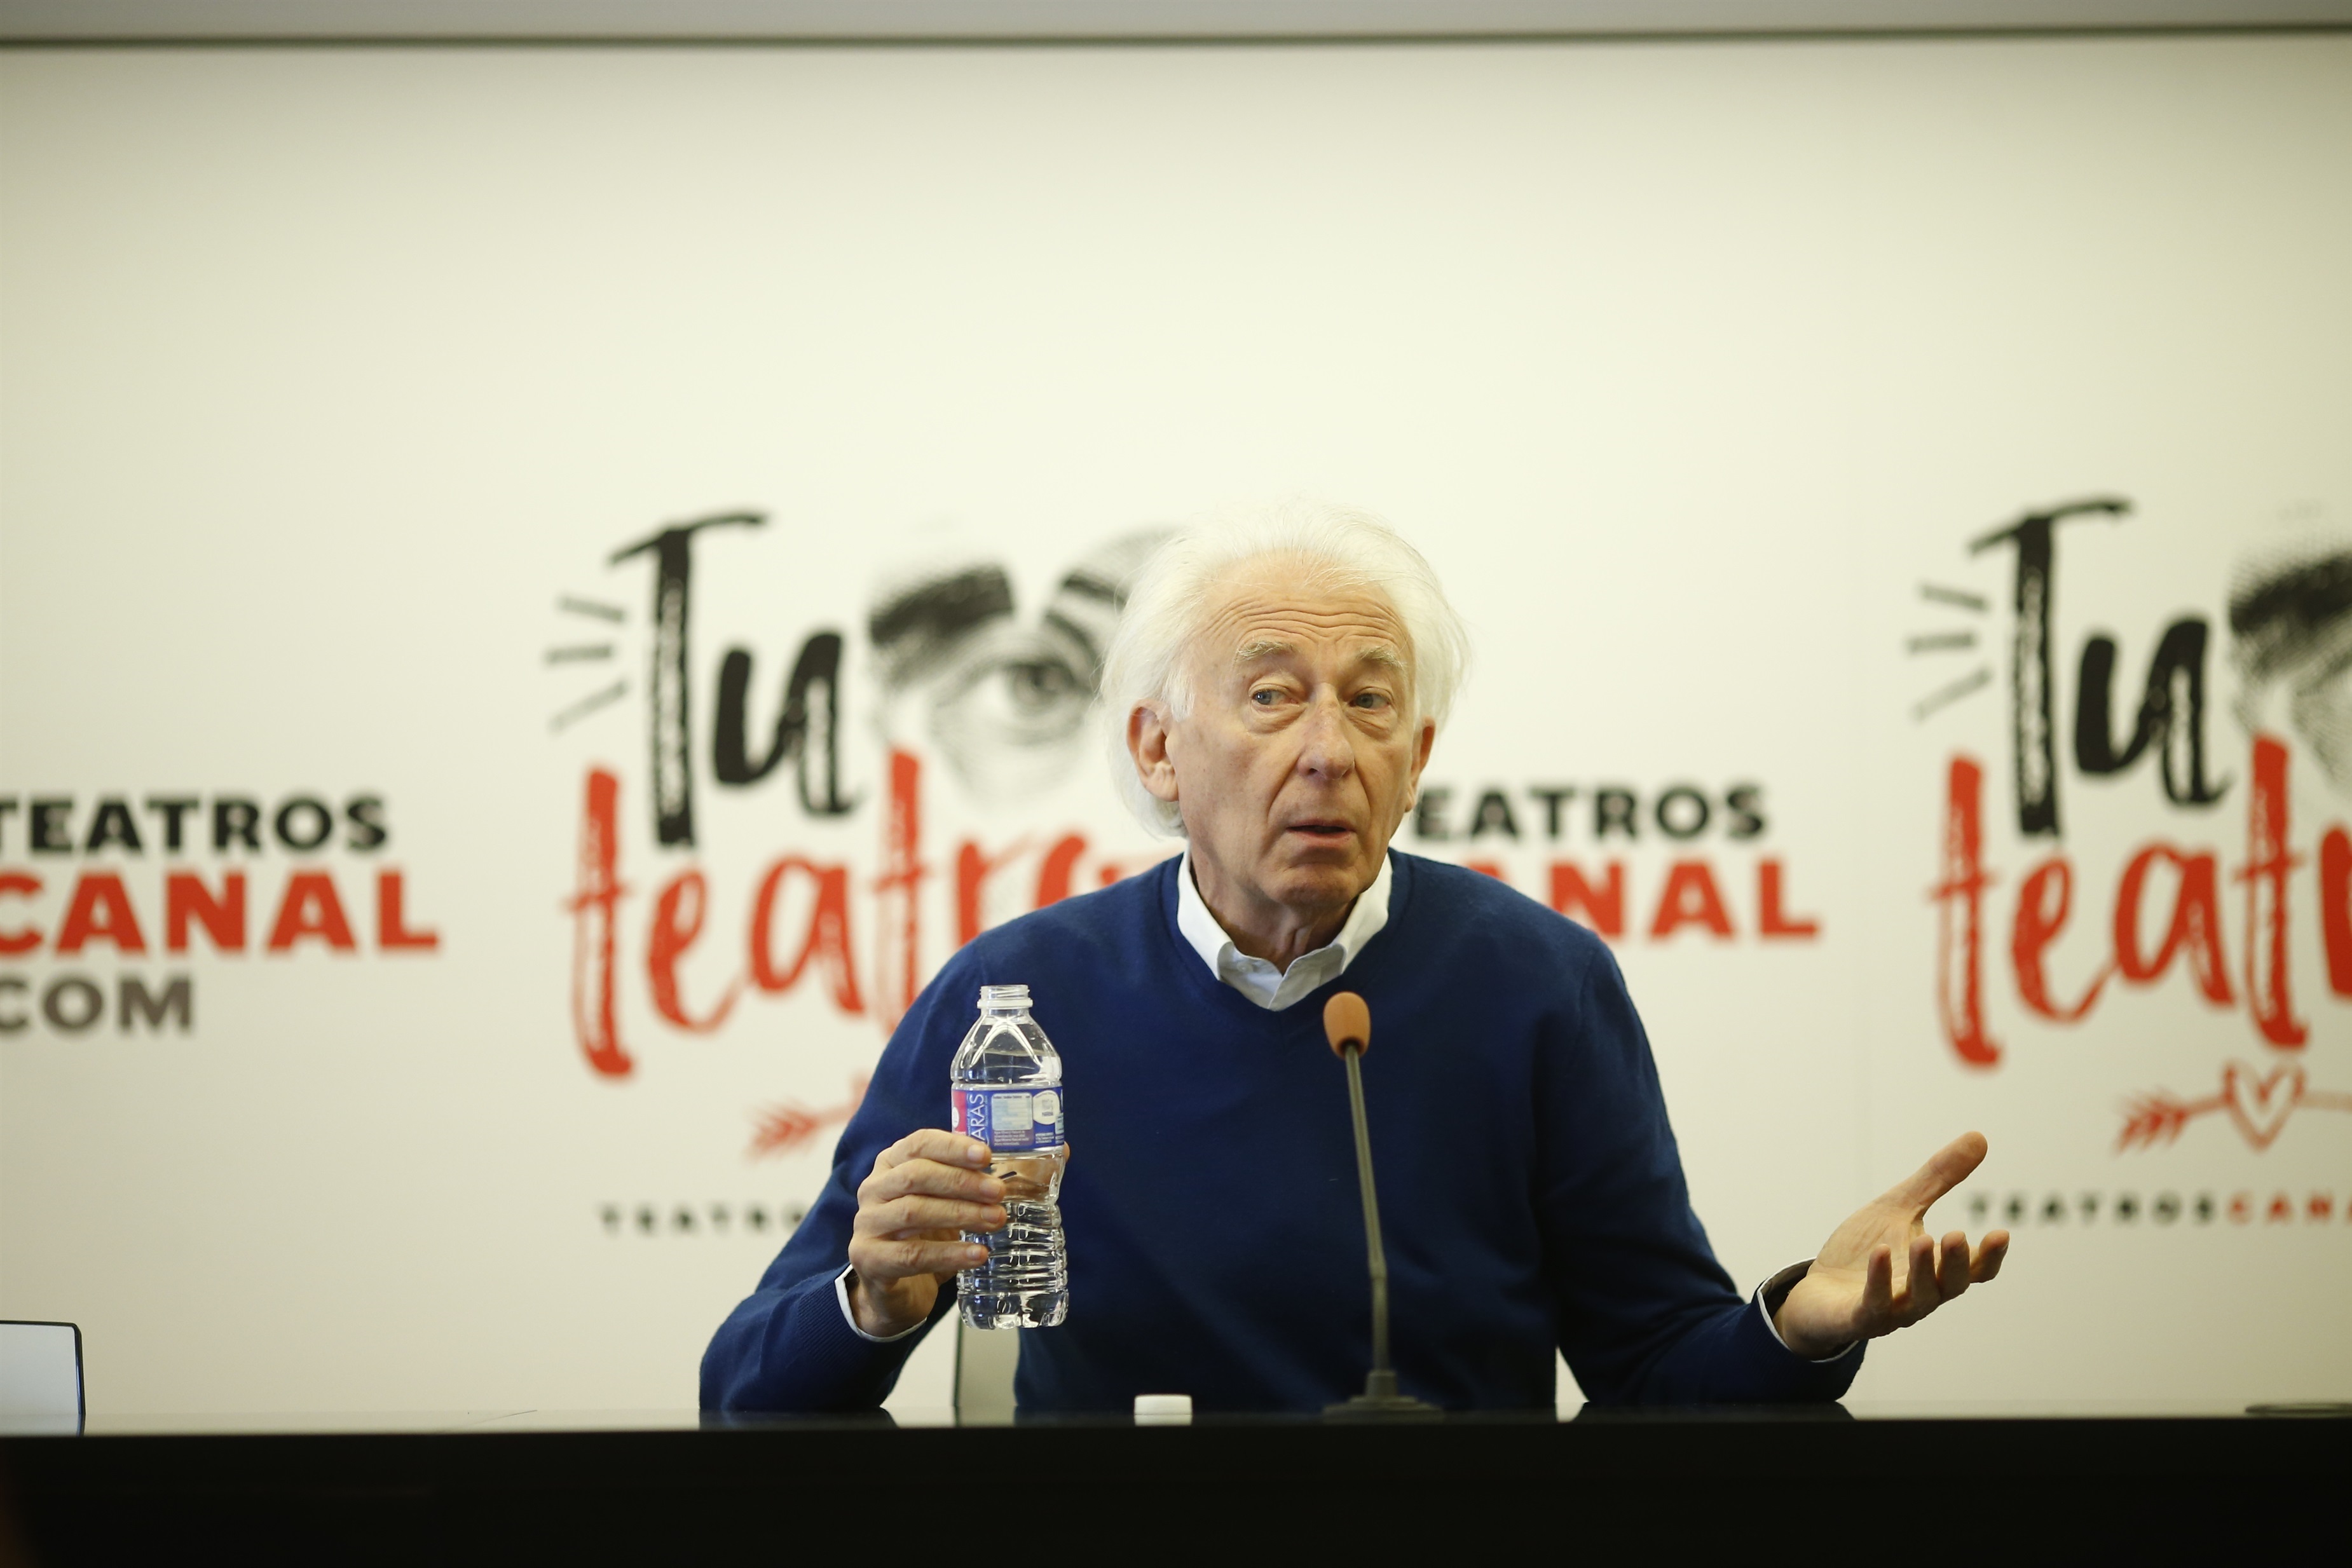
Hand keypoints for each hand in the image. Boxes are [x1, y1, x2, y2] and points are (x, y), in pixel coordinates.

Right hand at [845, 1130, 1005, 1338]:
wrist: (896, 1289)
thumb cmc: (931, 1233)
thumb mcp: (956, 1202)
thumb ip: (995, 1177)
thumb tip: (1060, 1151)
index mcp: (894, 1162)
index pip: (920, 1142)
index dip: (954, 1146)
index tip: (987, 1154)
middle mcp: (876, 1188)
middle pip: (917, 1176)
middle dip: (962, 1182)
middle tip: (1000, 1193)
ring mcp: (867, 1224)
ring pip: (913, 1213)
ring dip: (960, 1215)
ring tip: (997, 1221)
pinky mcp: (869, 1259)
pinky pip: (910, 1255)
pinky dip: (948, 1254)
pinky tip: (977, 1255)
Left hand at [1772, 1131, 2010, 1359]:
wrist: (1818, 1290)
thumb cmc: (1864, 1250)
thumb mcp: (1899, 1207)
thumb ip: (1936, 1179)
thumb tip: (1979, 1137)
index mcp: (1936, 1271)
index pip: (1973, 1271)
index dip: (1988, 1257)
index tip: (2000, 1234)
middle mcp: (1922, 1295)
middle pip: (1950, 1286)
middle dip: (1955, 1262)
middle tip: (1956, 1235)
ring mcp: (1893, 1310)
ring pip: (1919, 1299)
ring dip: (1923, 1271)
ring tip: (1925, 1239)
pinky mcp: (1859, 1317)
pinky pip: (1874, 1304)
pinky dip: (1879, 1281)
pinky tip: (1881, 1253)